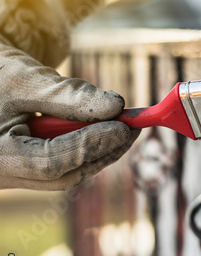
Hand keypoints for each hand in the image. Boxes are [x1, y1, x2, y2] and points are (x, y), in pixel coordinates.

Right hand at [0, 44, 139, 190]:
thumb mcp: (26, 79)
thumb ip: (69, 96)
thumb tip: (116, 106)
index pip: (52, 162)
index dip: (91, 144)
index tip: (123, 127)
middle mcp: (3, 175)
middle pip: (63, 176)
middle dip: (101, 152)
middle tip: (132, 130)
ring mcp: (13, 175)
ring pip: (64, 173)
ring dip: (96, 151)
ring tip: (123, 127)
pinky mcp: (24, 168)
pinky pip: (59, 165)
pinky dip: (82, 148)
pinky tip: (101, 130)